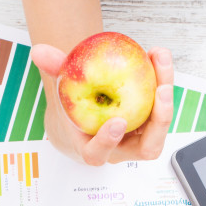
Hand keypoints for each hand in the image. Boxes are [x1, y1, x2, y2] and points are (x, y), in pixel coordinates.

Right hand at [30, 44, 174, 164]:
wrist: (87, 117)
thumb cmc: (74, 108)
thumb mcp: (62, 89)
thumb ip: (53, 70)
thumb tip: (39, 51)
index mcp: (93, 149)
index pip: (99, 154)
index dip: (107, 141)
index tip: (116, 122)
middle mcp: (121, 149)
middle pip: (147, 148)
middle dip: (158, 121)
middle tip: (161, 90)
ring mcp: (139, 139)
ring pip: (160, 128)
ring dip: (167, 98)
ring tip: (161, 62)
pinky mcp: (151, 125)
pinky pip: (162, 108)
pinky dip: (163, 83)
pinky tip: (158, 58)